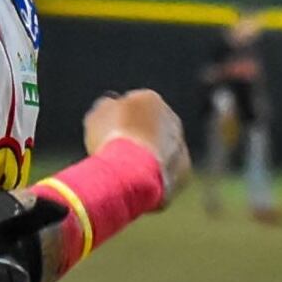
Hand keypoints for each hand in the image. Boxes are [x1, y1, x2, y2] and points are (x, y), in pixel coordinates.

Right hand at [82, 89, 190, 204]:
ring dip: (146, 157)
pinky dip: (155, 175)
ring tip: (126, 171)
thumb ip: (106, 108)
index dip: (117, 121)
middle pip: (149, 127)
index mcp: (149, 99)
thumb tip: (110, 107)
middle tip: (116, 154)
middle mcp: (170, 118)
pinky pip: (166, 170)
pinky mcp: (184, 168)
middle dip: (136, 137)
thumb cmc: (112, 140)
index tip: (106, 134)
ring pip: (160, 149)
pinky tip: (140, 182)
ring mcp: (179, 143)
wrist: (134, 170)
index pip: (131, 106)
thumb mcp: (96, 117)